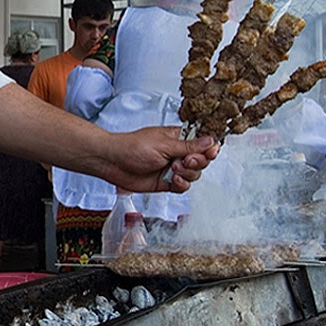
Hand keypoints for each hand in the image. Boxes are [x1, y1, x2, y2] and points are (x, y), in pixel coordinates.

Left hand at [97, 127, 217, 192]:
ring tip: (173, 168)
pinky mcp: (166, 182)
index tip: (212, 152)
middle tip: (187, 160)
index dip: (210, 148)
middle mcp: (177, 153)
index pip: (202, 143)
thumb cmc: (132, 147)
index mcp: (178, 138)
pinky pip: (183, 187)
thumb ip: (188, 146)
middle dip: (198, 162)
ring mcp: (172, 168)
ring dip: (188, 173)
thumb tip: (210, 141)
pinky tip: (174, 180)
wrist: (113, 162)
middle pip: (202, 161)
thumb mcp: (164, 144)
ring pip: (194, 175)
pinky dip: (181, 184)